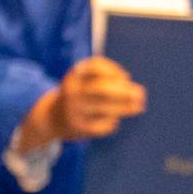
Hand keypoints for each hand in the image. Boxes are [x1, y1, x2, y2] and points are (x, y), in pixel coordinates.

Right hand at [25, 56, 145, 149]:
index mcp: (73, 75)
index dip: (114, 70)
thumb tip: (133, 89)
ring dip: (126, 107)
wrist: (51, 118)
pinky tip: (113, 121)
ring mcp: (73, 110)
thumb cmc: (78, 95)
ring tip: (139, 106)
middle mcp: (71, 91)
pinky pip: (102, 125)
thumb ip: (107, 78)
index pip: (95, 66)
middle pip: (102, 89)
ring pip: (105, 108)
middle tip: (141, 94)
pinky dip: (111, 123)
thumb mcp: (84, 80)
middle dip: (124, 92)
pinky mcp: (77, 127)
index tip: (125, 77)